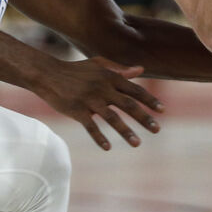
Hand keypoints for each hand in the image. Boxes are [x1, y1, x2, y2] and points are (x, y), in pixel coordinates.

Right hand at [38, 56, 163, 149]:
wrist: (49, 74)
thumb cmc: (76, 70)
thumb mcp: (99, 64)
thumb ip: (120, 69)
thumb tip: (141, 70)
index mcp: (110, 77)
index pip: (135, 90)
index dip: (150, 100)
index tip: (162, 111)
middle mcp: (103, 88)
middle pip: (128, 105)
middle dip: (144, 118)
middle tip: (157, 130)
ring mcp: (90, 100)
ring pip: (112, 117)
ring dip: (126, 131)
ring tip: (137, 144)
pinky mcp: (77, 110)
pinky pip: (90, 126)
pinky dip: (99, 137)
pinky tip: (108, 147)